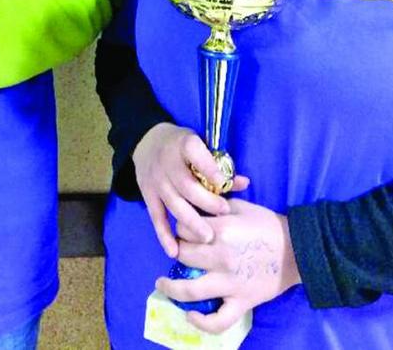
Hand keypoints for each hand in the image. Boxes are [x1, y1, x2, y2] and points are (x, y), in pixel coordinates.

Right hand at [133, 123, 247, 254]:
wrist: (148, 142)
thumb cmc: (183, 146)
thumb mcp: (201, 145)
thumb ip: (221, 165)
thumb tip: (244, 183)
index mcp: (184, 144)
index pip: (195, 152)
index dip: (209, 168)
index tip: (223, 183)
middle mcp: (167, 162)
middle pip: (186, 185)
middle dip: (206, 202)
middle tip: (223, 213)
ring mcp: (156, 180)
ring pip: (174, 203)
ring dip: (191, 222)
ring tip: (208, 237)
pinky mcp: (147, 194)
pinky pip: (156, 217)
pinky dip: (164, 235)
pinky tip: (175, 251)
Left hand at [156, 199, 301, 332]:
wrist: (297, 249)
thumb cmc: (267, 223)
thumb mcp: (239, 205)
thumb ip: (215, 207)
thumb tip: (195, 209)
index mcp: (220, 230)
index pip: (184, 228)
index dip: (181, 226)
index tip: (185, 228)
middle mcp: (220, 258)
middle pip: (183, 255)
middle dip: (178, 250)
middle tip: (181, 250)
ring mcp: (230, 283)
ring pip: (191, 290)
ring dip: (171, 288)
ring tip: (162, 283)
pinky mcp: (241, 302)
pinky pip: (219, 320)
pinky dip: (202, 322)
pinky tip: (190, 315)